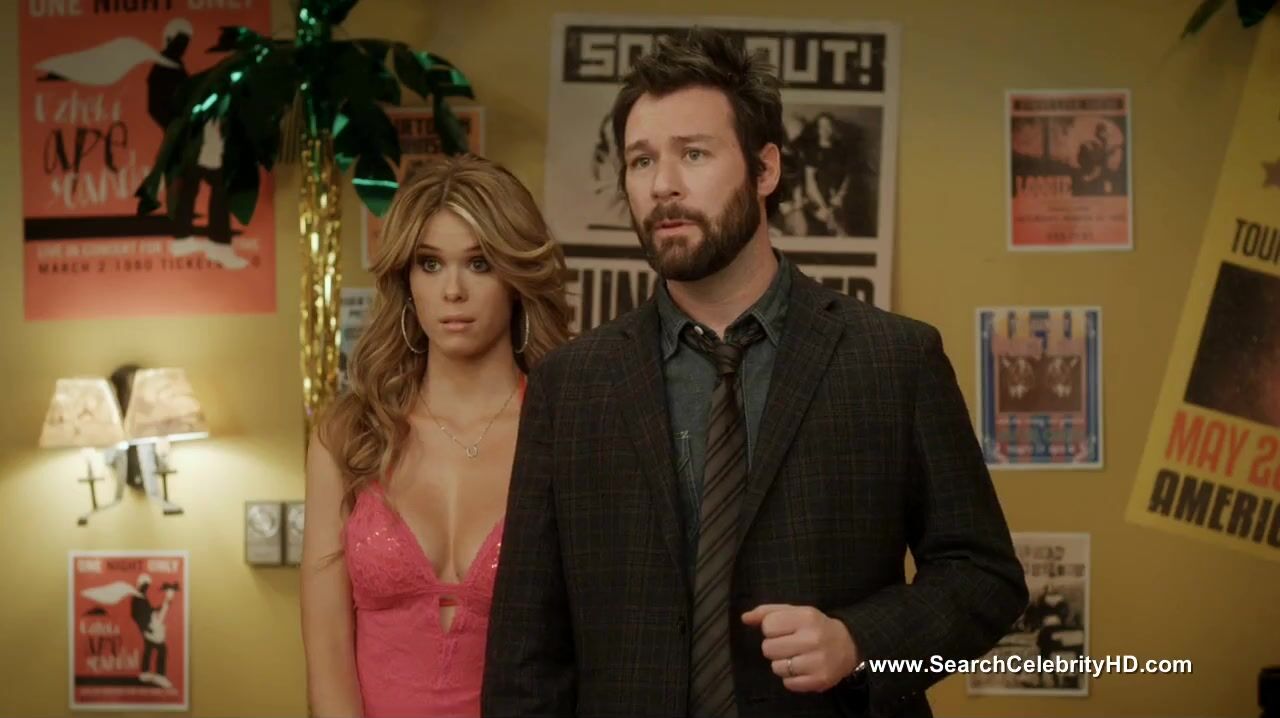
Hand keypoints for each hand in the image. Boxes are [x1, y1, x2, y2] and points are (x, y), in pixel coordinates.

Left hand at [742, 604, 859, 692]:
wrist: (848, 645)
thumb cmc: (814, 626)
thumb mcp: (794, 612)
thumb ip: (767, 612)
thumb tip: (745, 618)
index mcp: (806, 617)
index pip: (768, 625)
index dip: (771, 629)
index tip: (783, 630)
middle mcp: (812, 639)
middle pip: (768, 648)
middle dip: (774, 647)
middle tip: (789, 645)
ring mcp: (817, 661)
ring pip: (776, 667)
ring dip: (782, 663)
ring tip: (795, 657)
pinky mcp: (819, 680)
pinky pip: (788, 683)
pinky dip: (790, 678)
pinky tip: (801, 669)